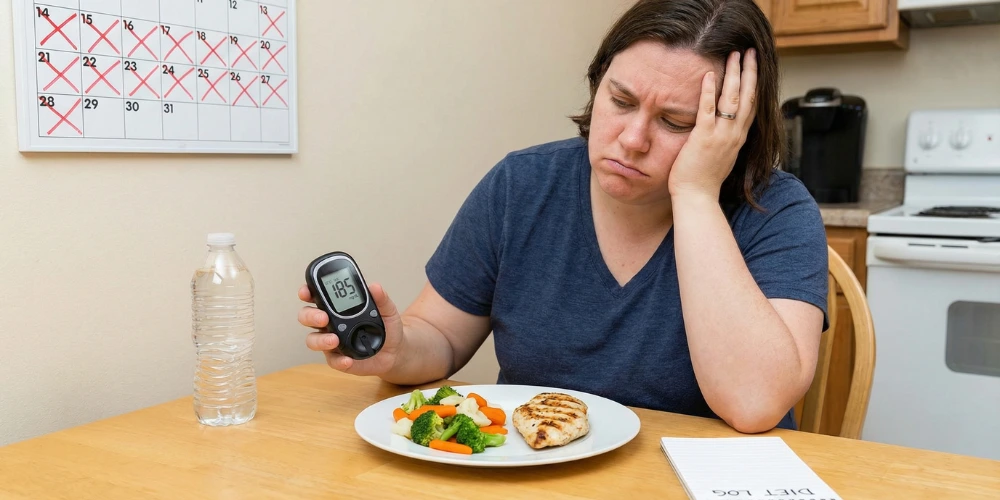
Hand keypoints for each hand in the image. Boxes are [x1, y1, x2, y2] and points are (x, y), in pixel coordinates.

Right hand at [299, 282, 404, 375]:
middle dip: (310, 315)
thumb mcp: (387, 310)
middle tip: (323, 317)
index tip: (306, 291)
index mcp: (336, 307)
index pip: (316, 296)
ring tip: (334, 340)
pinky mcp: (338, 359)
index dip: (307, 292)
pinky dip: (338, 360)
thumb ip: (381, 299)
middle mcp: (329, 323)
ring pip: (313, 340)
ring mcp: (331, 341)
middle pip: (307, 317)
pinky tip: (347, 360)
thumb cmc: (386, 327)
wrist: (395, 350)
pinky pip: (332, 360)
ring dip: (320, 340)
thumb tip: (375, 286)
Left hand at [668, 48, 757, 200]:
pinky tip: (709, 75)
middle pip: (747, 97)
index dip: (754, 84)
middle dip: (750, 72)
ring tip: (734, 55)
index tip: (754, 66)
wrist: (698, 199)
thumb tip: (725, 130)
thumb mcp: (721, 157)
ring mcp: (721, 136)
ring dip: (734, 75)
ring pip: (732, 100)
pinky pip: (708, 111)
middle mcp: (734, 135)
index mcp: (738, 138)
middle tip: (750, 52)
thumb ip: (725, 140)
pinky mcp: (704, 139)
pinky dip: (709, 92)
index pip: (751, 106)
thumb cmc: (704, 181)